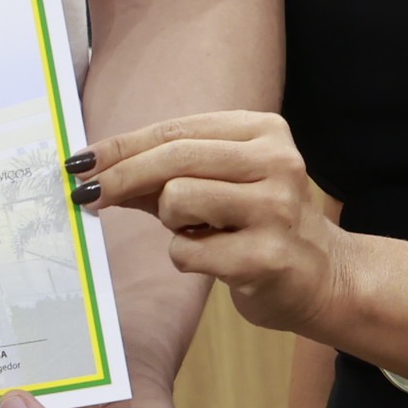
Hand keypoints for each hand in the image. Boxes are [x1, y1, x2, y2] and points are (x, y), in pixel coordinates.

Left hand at [78, 114, 349, 338]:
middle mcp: (276, 162)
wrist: (326, 278)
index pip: (175, 129)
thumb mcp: (219, 185)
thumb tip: (95, 170)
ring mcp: (276, 209)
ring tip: (201, 232)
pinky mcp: (268, 257)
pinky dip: (186, 257)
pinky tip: (217, 259)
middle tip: (86, 196)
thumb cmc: (259, 226)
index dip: (121, 146)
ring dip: (172, 224)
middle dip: (120, 176)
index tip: (81, 161)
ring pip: (177, 199)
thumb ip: (165, 173)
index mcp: (264, 131)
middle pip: (173, 157)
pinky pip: (187, 251)